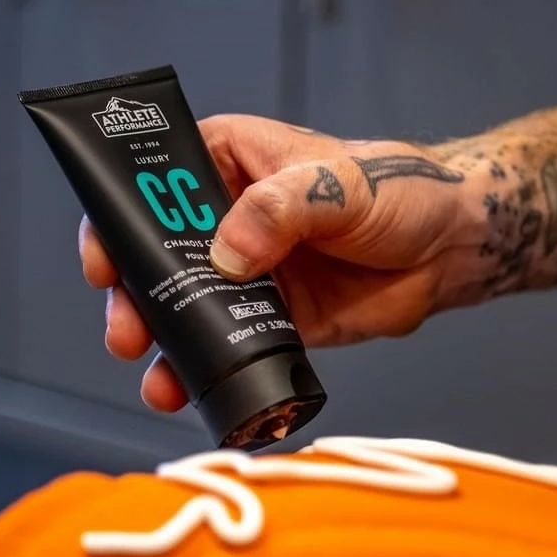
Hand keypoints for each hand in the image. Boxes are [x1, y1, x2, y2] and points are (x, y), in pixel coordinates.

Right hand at [79, 114, 482, 412]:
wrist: (451, 248)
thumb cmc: (399, 191)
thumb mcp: (338, 184)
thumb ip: (279, 210)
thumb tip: (227, 255)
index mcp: (231, 161)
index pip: (154, 180)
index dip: (118, 218)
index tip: (105, 260)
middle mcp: (228, 217)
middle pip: (156, 255)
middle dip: (134, 298)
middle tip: (128, 330)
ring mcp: (248, 273)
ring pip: (185, 308)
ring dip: (163, 345)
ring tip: (157, 379)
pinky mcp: (274, 321)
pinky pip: (228, 348)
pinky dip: (207, 372)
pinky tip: (193, 395)